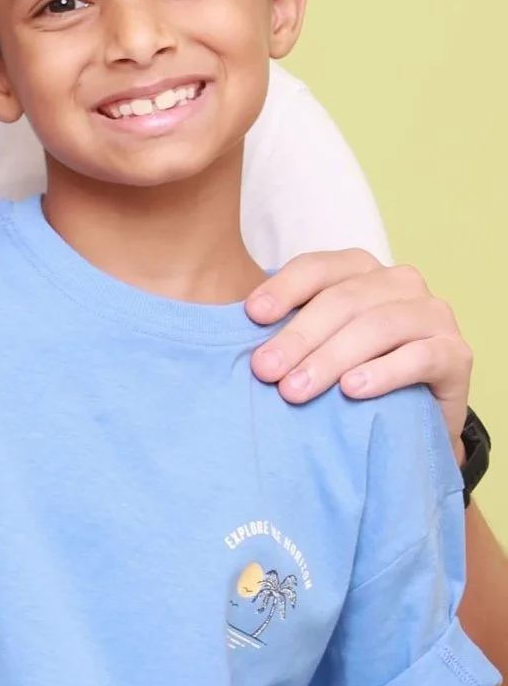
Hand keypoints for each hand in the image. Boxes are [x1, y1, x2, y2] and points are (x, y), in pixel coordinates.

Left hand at [247, 251, 471, 446]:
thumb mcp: (315, 347)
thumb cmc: (351, 373)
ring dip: (331, 359)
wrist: (410, 417)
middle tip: (265, 371)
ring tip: (296, 390)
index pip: (317, 267)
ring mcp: (432, 315)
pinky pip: (420, 357)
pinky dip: (384, 373)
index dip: (284, 288)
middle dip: (298, 337)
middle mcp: (399, 283)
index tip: (250, 316)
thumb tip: (228, 335)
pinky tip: (353, 391)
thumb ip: (285, 331)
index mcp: (360, 271)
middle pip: (343, 301)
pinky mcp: (456, 353)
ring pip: (377, 327)